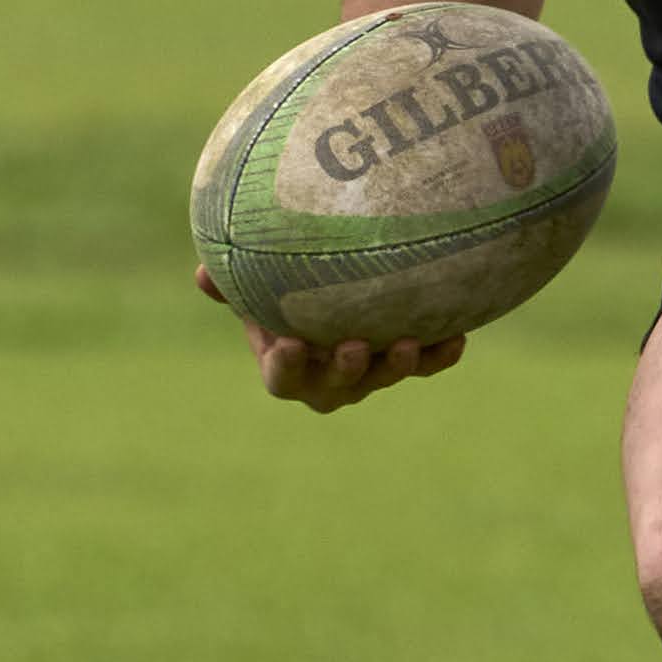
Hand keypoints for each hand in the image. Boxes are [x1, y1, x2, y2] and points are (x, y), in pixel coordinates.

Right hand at [197, 268, 465, 412]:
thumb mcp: (254, 285)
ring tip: (409, 344)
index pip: (282, 376)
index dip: (286, 367)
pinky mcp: (408, 358)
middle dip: (346, 373)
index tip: (290, 344)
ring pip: (383, 377)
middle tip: (354, 347)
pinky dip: (442, 355)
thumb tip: (202, 272)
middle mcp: (330, 378)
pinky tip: (459, 336)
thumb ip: (231, 282)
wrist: (331, 297)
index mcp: (288, 365)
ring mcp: (370, 373)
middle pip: (336, 388)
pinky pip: (428, 363)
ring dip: (397, 366)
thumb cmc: (283, 290)